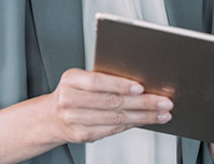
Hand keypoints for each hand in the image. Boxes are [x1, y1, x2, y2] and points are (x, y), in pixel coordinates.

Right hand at [43, 68, 173, 143]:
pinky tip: (145, 120)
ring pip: (116, 118)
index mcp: (71, 80)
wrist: (50, 118)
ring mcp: (75, 120)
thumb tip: (139, 82)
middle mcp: (70, 100)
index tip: (141, 87)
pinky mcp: (83, 135)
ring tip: (161, 113)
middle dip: (142, 102)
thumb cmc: (72, 94)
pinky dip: (133, 124)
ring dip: (143, 116)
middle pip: (111, 101)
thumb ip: (104, 79)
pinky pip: (113, 129)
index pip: (97, 82)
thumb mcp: (80, 79)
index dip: (120, 85)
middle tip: (162, 101)